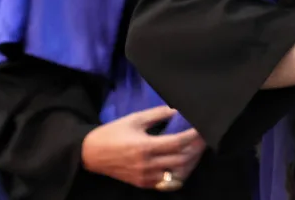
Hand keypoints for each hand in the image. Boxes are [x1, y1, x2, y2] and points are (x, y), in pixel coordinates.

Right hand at [81, 106, 205, 188]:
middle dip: (195, 148)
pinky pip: (167, 182)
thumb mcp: (134, 119)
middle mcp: (147, 164)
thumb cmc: (113, 133)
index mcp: (145, 147)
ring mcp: (146, 177)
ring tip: (195, 150)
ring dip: (189, 162)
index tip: (201, 128)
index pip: (177, 142)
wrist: (91, 154)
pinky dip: (178, 173)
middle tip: (203, 138)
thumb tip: (177, 110)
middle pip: (181, 159)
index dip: (192, 135)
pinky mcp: (143, 184)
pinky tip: (182, 163)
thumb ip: (157, 114)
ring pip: (177, 173)